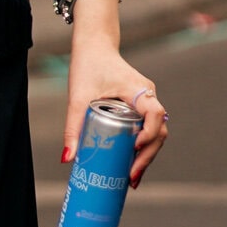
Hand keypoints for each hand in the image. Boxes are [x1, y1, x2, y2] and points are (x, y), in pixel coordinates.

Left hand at [63, 21, 167, 186]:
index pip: (156, 114)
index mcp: (138, 90)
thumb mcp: (77, 98)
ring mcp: (146, 102)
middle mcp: (148, 96)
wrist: (94, 48)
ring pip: (155, 133)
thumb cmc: (88, 67)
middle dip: (147, 156)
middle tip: (131, 177)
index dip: (150, 133)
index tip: (134, 147)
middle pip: (159, 130)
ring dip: (146, 156)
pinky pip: (147, 129)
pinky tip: (131, 166)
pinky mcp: (140, 107)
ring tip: (131, 178)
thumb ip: (73, 128)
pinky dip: (141, 148)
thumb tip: (67, 159)